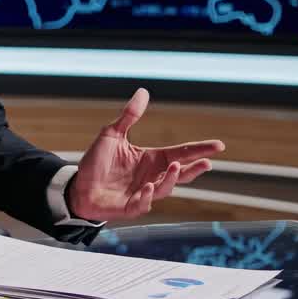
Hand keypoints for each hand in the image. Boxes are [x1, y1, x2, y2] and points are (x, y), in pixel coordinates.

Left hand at [68, 88, 224, 221]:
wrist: (78, 185)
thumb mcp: (112, 134)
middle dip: (194, 169)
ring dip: (171, 180)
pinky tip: (148, 187)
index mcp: (151, 159)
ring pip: (164, 189)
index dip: (199, 149)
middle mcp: (152, 177)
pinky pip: (142, 204)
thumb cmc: (96, 162)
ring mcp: (142, 193)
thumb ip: (129, 116)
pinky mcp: (129, 207)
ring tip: (177, 167)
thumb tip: (143, 91)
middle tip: (207, 162)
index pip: (180, 153)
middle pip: (180, 174)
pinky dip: (147, 196)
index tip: (219, 145)